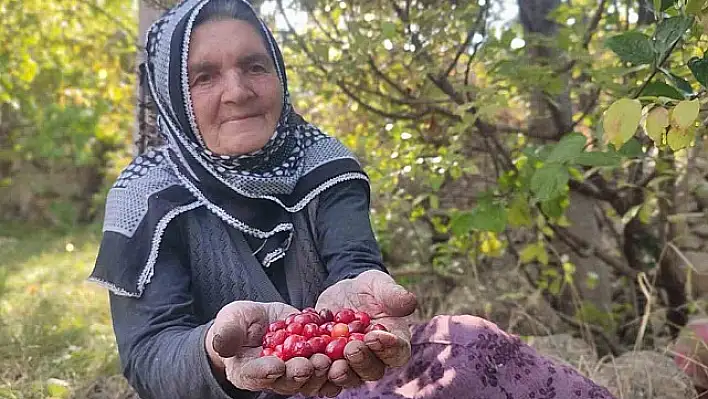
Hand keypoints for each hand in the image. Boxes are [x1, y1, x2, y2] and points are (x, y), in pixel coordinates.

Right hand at [205, 301, 331, 396]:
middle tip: (311, 363)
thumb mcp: (230, 321)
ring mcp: (296, 370)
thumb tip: (221, 344)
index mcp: (248, 371)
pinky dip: (338, 362)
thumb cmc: (239, 324)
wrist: (259, 322)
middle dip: (301, 373)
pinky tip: (344, 351)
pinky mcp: (314, 359)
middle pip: (288, 381)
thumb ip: (227, 333)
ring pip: (311, 378)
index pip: (255, 376)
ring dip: (322, 371)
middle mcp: (274, 377)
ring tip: (330, 359)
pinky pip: (328, 367)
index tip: (276, 366)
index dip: (266, 373)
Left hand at [315, 270, 417, 392]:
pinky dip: (315, 373)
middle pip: (372, 370)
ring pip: (348, 377)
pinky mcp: (330, 366)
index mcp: (395, 343)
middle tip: (351, 349)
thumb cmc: (369, 289)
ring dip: (339, 373)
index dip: (388, 348)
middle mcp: (376, 360)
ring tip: (328, 363)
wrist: (343, 294)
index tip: (375, 336)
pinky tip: (306, 364)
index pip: (397, 351)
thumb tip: (410, 302)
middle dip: (361, 362)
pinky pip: (324, 376)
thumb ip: (394, 294)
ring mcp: (351, 366)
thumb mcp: (379, 285)